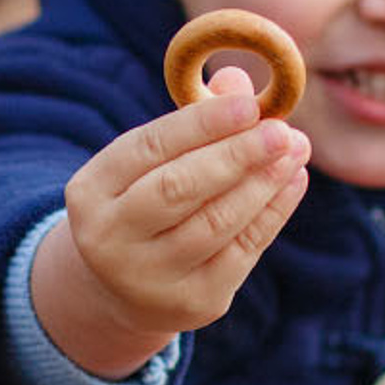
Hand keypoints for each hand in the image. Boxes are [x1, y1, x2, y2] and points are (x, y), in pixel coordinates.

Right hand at [29, 69, 309, 379]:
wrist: (124, 288)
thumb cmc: (143, 203)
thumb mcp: (151, 163)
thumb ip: (191, 122)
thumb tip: (238, 81)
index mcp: (89, 192)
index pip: (148, 148)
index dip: (201, 124)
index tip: (248, 102)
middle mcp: (109, 239)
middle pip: (178, 189)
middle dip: (236, 154)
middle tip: (280, 129)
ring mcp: (149, 277)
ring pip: (215, 223)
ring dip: (262, 182)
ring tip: (295, 149)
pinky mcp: (193, 303)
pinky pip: (242, 251)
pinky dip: (273, 212)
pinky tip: (293, 181)